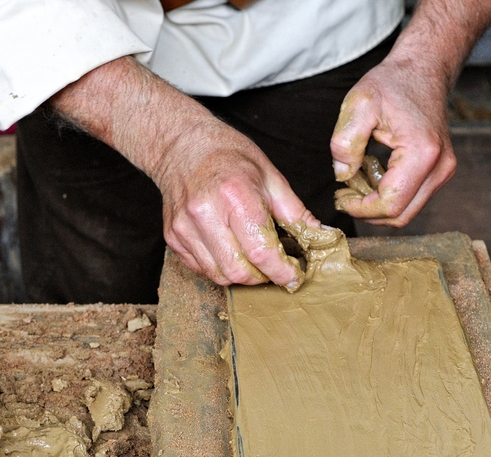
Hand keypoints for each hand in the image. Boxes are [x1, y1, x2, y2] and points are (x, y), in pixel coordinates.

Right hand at [152, 115, 316, 288]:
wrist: (182, 144)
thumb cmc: (227, 155)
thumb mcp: (269, 176)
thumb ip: (294, 212)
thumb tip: (318, 237)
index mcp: (235, 195)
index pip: (260, 251)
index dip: (281, 271)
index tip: (293, 276)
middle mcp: (205, 213)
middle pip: (238, 271)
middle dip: (261, 277)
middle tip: (272, 266)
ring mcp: (184, 227)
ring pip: (218, 275)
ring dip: (240, 275)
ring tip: (250, 257)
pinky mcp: (173, 237)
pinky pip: (201, 268)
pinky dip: (219, 267)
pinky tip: (228, 249)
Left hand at [330, 58, 456, 227]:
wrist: (422, 70)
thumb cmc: (392, 83)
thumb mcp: (358, 104)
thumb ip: (345, 142)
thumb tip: (342, 176)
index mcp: (422, 153)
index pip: (390, 204)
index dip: (360, 209)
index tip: (340, 196)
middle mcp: (440, 167)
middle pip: (401, 215)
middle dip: (367, 212)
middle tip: (344, 193)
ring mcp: (443, 171)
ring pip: (407, 211)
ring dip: (377, 205)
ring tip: (356, 181)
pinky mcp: (440, 172)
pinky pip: (411, 198)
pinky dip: (388, 196)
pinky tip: (371, 175)